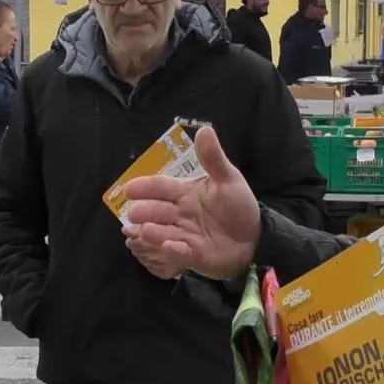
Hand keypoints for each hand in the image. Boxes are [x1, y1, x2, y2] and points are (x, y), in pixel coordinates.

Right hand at [122, 127, 259, 279]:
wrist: (255, 237)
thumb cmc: (237, 206)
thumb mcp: (228, 179)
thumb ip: (213, 158)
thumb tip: (204, 129)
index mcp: (184, 193)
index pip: (161, 187)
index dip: (145, 187)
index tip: (128, 189)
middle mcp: (179, 214)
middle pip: (157, 211)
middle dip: (144, 212)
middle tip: (133, 213)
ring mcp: (184, 235)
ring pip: (163, 232)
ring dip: (152, 232)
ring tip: (143, 230)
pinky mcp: (192, 254)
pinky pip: (180, 252)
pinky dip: (174, 250)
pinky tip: (168, 246)